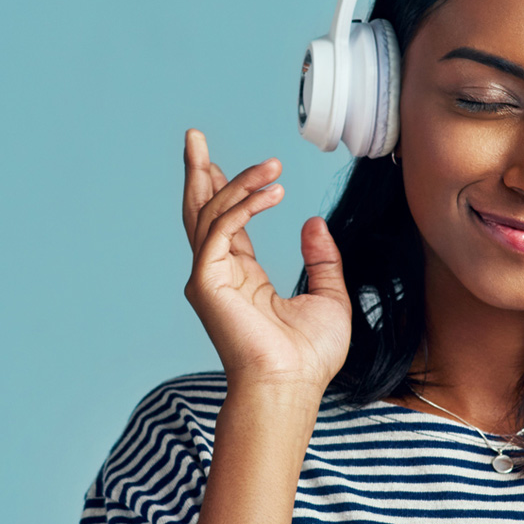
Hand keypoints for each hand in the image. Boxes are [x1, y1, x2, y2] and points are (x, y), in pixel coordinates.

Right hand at [181, 129, 350, 395]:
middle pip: (201, 211)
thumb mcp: (328, 297)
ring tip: (271, 164)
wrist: (292, 386)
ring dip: (235, 181)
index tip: (224, 163)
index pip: (226, 224)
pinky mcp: (207, 282)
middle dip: (198, 172)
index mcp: (241, 278)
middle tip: (195, 137)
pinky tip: (272, 191)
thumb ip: (321, 260)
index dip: (228, 190)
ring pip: (211, 213)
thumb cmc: (309, 357)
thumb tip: (313, 223)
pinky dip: (244, 205)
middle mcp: (219, 274)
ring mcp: (209, 278)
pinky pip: (221, 229)